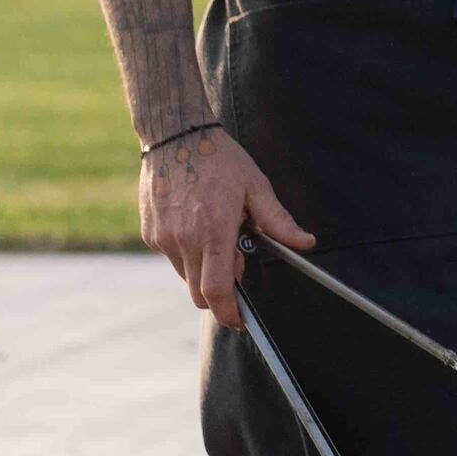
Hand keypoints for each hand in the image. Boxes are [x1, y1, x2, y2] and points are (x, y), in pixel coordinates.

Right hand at [137, 127, 313, 326]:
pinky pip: (171, 257)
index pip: (217, 291)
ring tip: (217, 233)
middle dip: (219, 294)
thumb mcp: (256, 187)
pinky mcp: (151, 232)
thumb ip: (278, 221)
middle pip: (199, 293)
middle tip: (236, 263)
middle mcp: (184, 240)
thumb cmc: (219, 158)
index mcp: (213, 231)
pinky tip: (197, 224)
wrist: (175, 135)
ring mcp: (163, 238)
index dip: (229, 313)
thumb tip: (305, 243)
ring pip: (185, 276)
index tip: (240, 320)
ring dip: (204, 270)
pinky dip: (187, 253)